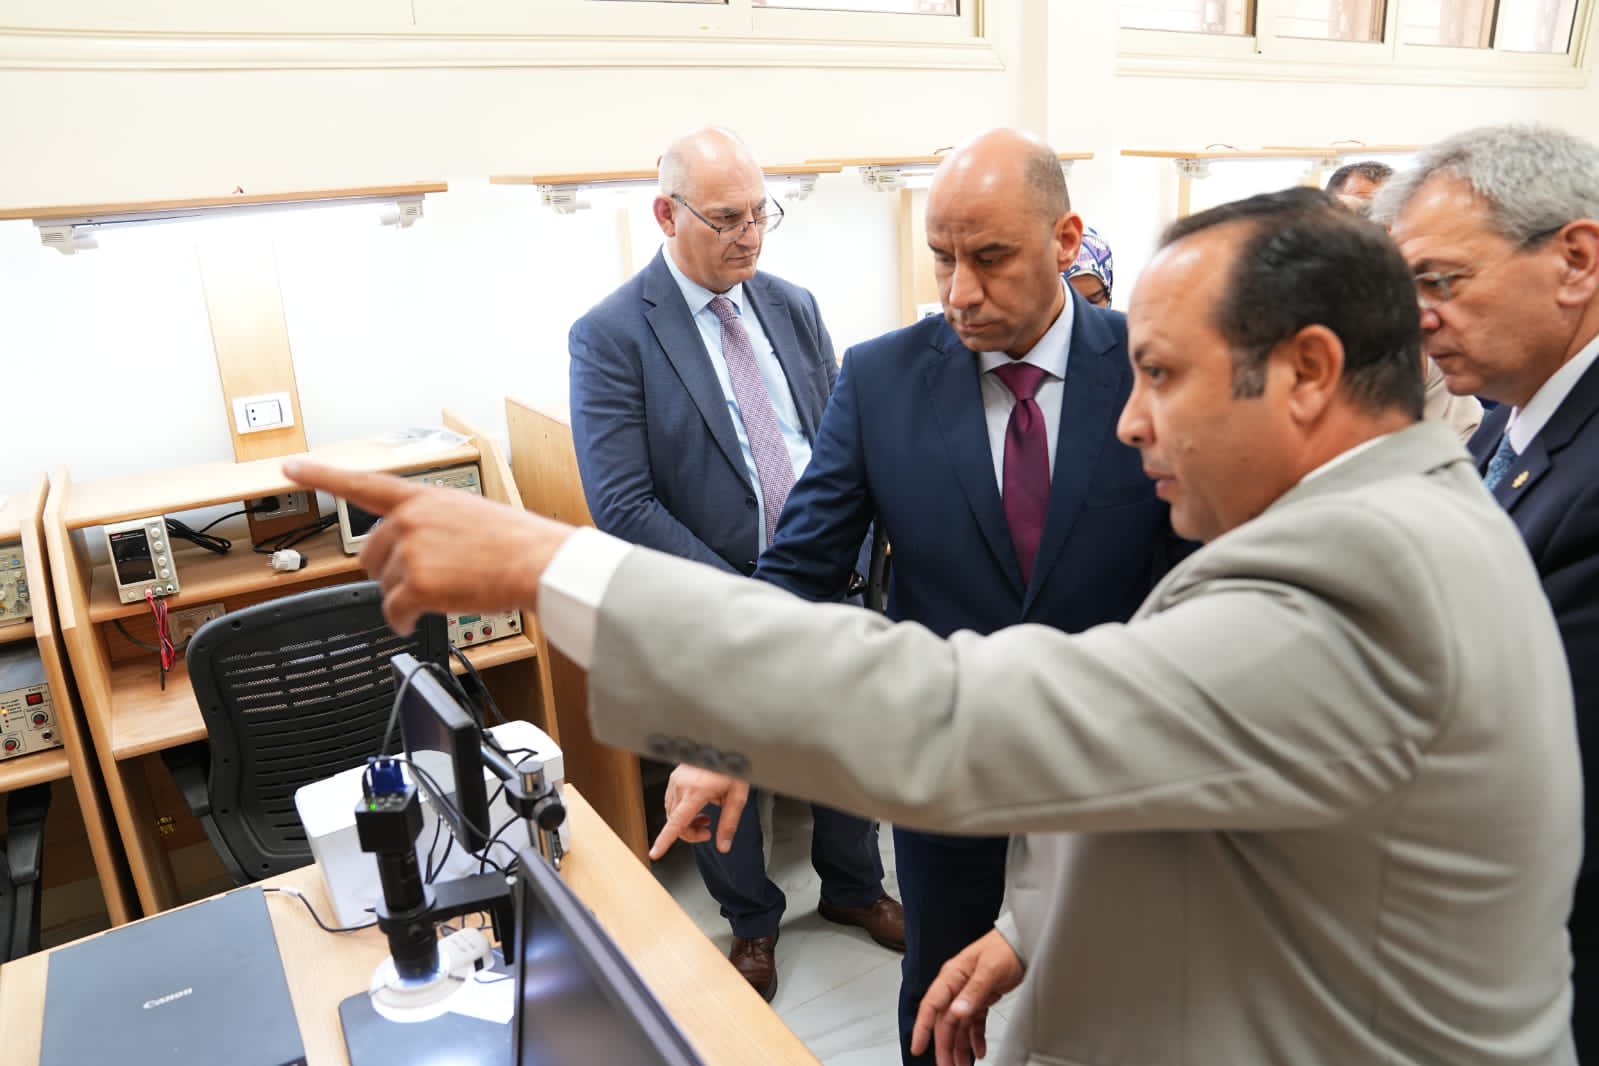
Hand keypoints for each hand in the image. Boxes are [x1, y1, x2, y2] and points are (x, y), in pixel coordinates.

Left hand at [282, 460, 575, 635]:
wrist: (538, 562)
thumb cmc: (517, 542)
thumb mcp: (471, 513)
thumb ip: (435, 523)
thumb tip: (418, 549)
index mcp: (423, 497)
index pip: (362, 483)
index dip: (320, 475)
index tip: (290, 467)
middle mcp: (410, 519)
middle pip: (369, 554)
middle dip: (389, 572)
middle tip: (425, 578)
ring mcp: (412, 551)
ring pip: (383, 585)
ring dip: (404, 597)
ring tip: (443, 593)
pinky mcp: (418, 583)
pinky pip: (393, 611)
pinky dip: (402, 622)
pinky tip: (416, 621)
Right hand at [650, 766, 749, 859]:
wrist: (725, 745)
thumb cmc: (732, 766)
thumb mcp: (737, 796)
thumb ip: (729, 823)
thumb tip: (723, 845)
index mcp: (696, 791)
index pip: (676, 823)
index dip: (664, 840)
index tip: (655, 853)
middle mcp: (682, 785)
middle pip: (675, 822)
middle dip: (690, 833)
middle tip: (707, 833)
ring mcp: (676, 779)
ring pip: (672, 813)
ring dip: (686, 822)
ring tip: (705, 818)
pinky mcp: (675, 776)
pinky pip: (672, 801)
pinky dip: (682, 811)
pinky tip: (698, 806)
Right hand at [911, 929, 1023, 1065]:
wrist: (1025, 941)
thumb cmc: (1005, 947)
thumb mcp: (990, 969)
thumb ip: (974, 991)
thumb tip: (957, 1012)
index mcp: (952, 975)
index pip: (931, 1005)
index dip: (922, 1028)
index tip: (918, 1047)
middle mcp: (956, 986)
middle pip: (945, 1022)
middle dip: (944, 1046)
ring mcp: (968, 994)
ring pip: (958, 1026)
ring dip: (959, 1047)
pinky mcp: (981, 999)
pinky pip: (974, 1024)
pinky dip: (975, 1039)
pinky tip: (979, 1051)